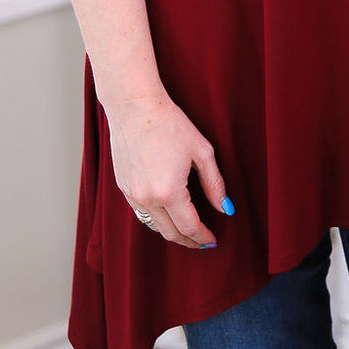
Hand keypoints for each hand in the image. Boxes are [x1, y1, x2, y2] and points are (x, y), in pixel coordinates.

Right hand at [107, 91, 233, 246]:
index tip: (213, 241)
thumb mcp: (201, 151)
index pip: (189, 227)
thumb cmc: (170, 124)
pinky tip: (167, 213)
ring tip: (186, 230)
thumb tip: (225, 209)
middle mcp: (147, 198)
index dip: (203, 237)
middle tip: (202, 242)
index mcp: (169, 192)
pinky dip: (155, 219)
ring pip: (153, 226)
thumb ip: (214, 184)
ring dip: (171, 232)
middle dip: (188, 241)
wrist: (134, 106)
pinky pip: (140, 212)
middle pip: (170, 233)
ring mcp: (131, 194)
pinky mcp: (122, 186)